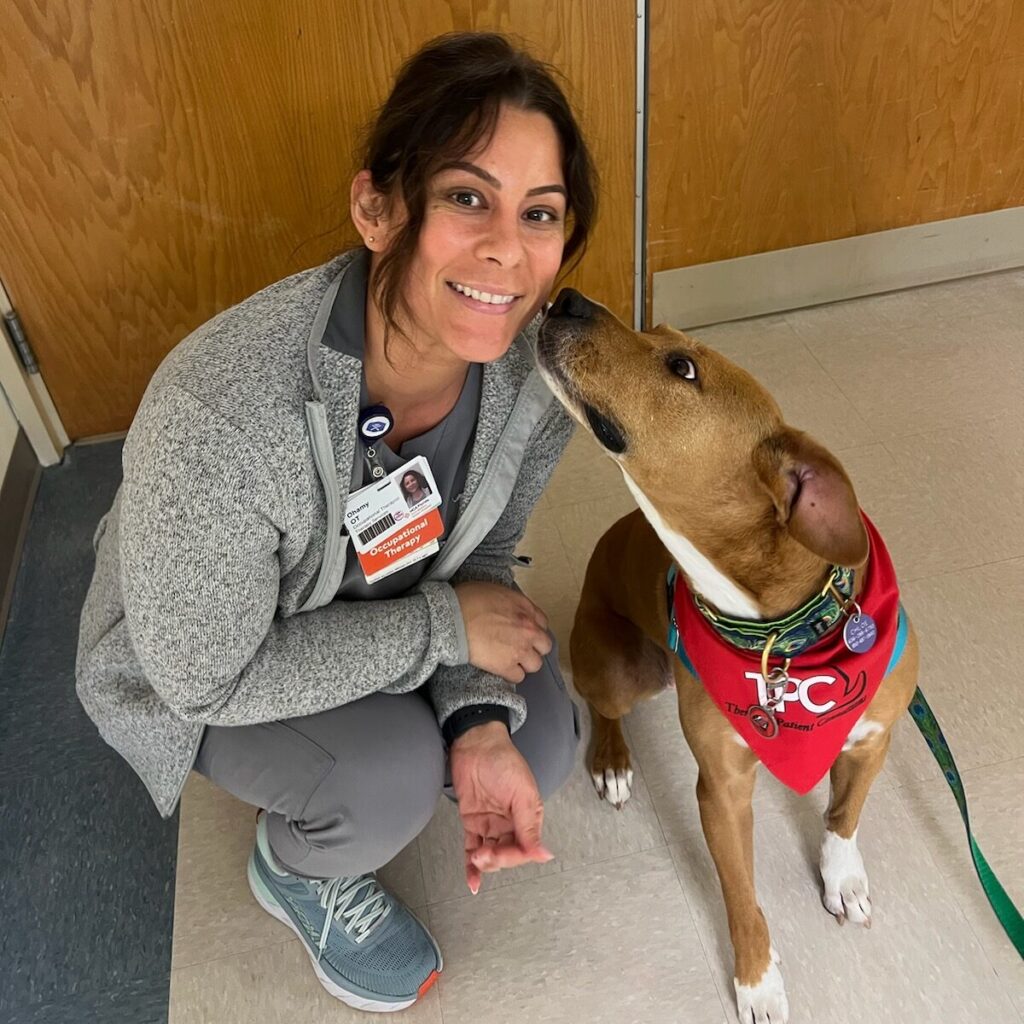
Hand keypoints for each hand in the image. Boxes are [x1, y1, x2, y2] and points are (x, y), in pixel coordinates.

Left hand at [449, 721, 553, 893]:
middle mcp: (510, 824)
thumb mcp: (522, 794)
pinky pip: (471, 848)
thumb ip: (529, 828)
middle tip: (486, 853)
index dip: (514, 856)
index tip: (506, 853)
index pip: (524, 849)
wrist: (476, 744)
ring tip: (477, 858)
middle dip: (496, 859)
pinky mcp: (472, 822)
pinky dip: (471, 866)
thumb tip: (544, 855)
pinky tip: (472, 881)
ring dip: (483, 863)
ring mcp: (490, 824)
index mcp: (528, 818)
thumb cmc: (504, 760)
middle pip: (506, 855)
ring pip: (489, 855)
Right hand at [454, 581, 551, 682]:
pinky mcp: (506, 666)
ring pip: (535, 664)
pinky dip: (510, 674)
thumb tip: (509, 608)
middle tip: (520, 646)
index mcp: (526, 609)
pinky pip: (517, 677)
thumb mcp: (496, 590)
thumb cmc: (467, 600)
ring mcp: (519, 650)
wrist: (453, 618)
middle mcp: (528, 630)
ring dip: (524, 662)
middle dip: (534, 647)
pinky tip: (500, 668)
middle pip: (544, 646)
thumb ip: (511, 601)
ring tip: (510, 659)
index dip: (533, 628)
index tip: (524, 631)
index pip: (543, 623)